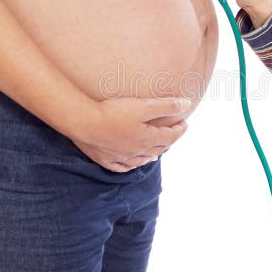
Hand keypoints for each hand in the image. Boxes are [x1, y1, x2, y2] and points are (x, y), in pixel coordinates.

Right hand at [70, 96, 191, 172]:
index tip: (185, 122)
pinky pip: (121, 167)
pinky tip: (131, 163)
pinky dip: (130, 165)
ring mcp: (120, 157)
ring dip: (151, 155)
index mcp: (148, 139)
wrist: (84, 123)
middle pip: (157, 148)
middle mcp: (137, 151)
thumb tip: (186, 104)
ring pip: (141, 160)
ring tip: (157, 152)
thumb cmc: (114, 113)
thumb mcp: (144, 106)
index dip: (180, 129)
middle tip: (173, 134)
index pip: (170, 136)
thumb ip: (166, 106)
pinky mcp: (105, 159)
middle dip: (168, 141)